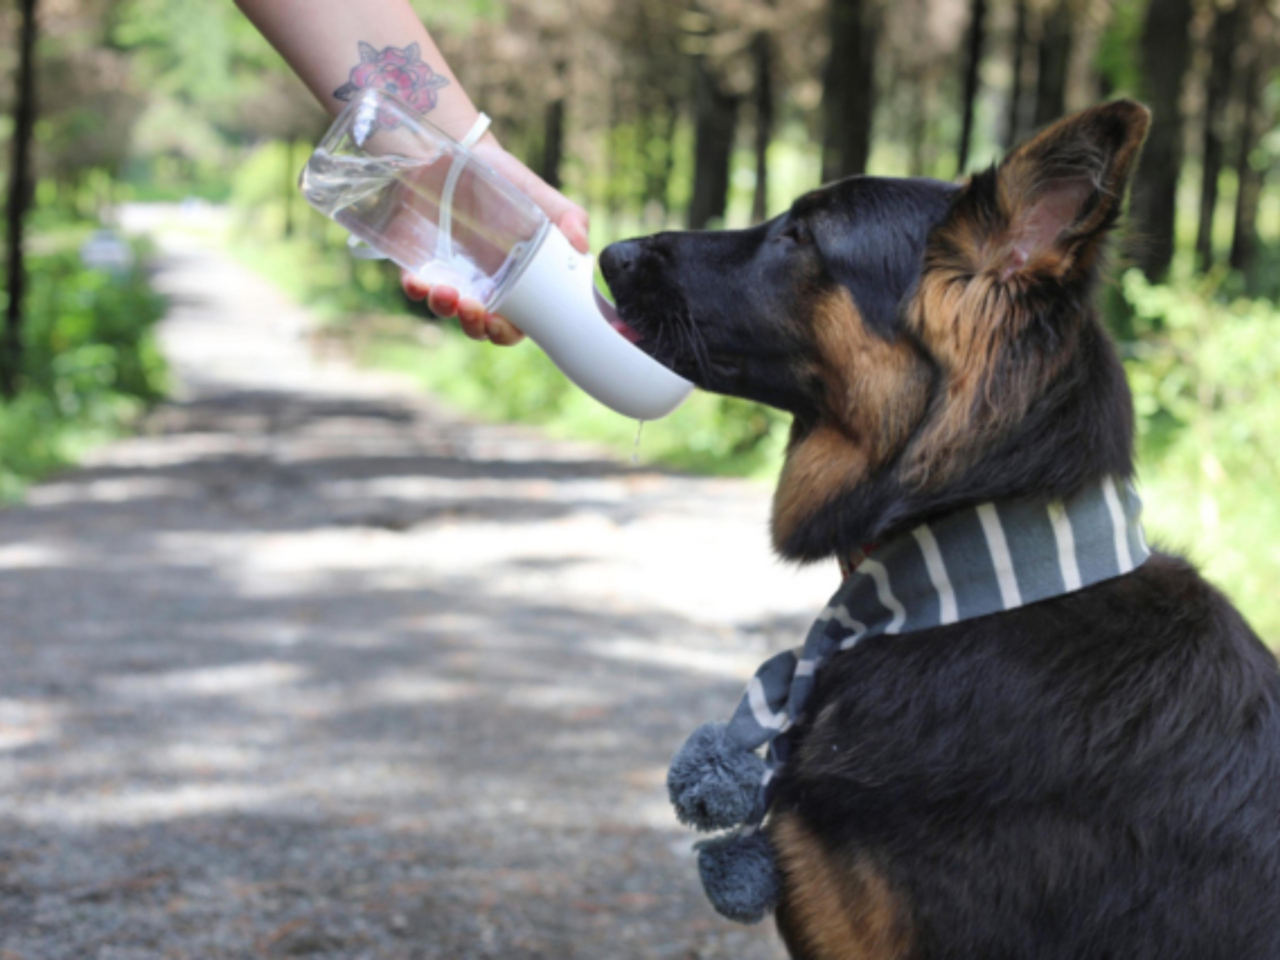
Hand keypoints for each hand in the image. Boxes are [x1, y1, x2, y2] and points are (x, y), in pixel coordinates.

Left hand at [402, 135, 589, 346]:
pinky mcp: (420, 260)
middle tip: (476, 312)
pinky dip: (416, 289)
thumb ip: (569, 218)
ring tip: (448, 293)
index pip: (515, 324)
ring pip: (446, 310)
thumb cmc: (508, 182)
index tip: (500, 325)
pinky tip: (419, 282)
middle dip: (475, 327)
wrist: (465, 153)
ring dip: (445, 309)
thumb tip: (582, 245)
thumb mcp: (542, 198)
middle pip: (479, 326)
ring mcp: (451, 275)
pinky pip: (416, 285)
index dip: (506, 333)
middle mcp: (483, 285)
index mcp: (516, 283)